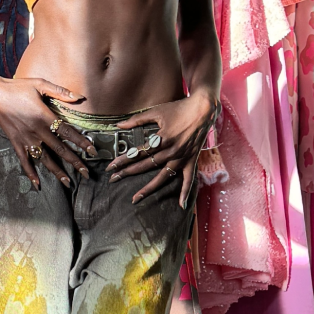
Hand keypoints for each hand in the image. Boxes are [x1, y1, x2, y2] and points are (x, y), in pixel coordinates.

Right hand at [0, 77, 95, 189]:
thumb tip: (79, 97)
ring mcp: (26, 138)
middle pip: (59, 149)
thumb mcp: (40, 84)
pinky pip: (24, 160)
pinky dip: (30, 173)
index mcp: (44, 116)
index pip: (67, 132)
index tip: (93, 151)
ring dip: (57, 172)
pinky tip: (37, 184)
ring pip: (44, 159)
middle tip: (87, 173)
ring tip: (68, 182)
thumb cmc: (18, 87)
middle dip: (74, 162)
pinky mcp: (16, 142)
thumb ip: (60, 91)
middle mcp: (36, 131)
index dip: (81, 142)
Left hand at [106, 91, 218, 207]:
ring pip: (162, 177)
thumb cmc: (178, 109)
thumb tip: (119, 124)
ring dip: (148, 188)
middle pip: (146, 165)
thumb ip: (136, 120)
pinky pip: (189, 179)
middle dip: (128, 172)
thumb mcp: (156, 112)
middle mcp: (171, 151)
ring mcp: (182, 158)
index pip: (138, 153)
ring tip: (136, 197)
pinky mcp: (191, 160)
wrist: (202, 110)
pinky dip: (185, 192)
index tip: (111, 167)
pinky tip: (181, 205)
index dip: (123, 160)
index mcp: (162, 139)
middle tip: (114, 179)